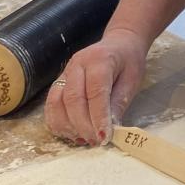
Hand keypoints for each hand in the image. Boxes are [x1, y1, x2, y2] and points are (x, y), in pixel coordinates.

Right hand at [43, 28, 146, 145]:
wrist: (119, 43)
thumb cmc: (128, 61)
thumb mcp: (132, 80)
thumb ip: (119, 103)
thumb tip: (111, 130)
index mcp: (99, 60)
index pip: (95, 92)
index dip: (98, 117)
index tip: (104, 137)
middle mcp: (78, 64)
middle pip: (72, 99)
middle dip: (83, 125)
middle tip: (96, 141)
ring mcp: (65, 72)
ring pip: (57, 103)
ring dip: (68, 126)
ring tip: (84, 139)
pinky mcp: (59, 81)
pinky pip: (51, 104)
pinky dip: (57, 122)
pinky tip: (71, 132)